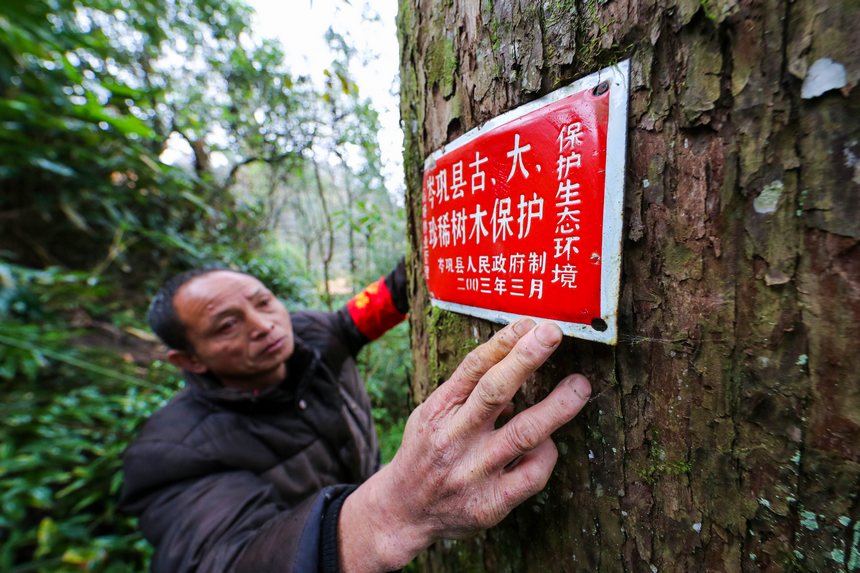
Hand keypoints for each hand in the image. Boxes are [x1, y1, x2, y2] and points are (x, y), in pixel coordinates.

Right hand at [339, 318, 590, 571]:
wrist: (404, 512)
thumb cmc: (427, 453)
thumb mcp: (431, 414)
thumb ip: (466, 391)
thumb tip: (516, 357)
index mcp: (438, 411)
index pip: (473, 368)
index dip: (504, 342)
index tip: (531, 323)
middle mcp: (454, 439)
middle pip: (495, 392)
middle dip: (527, 359)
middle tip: (553, 334)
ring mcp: (474, 472)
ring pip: (524, 433)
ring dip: (557, 406)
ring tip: (579, 386)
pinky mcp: (491, 503)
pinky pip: (533, 474)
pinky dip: (548, 453)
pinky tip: (550, 442)